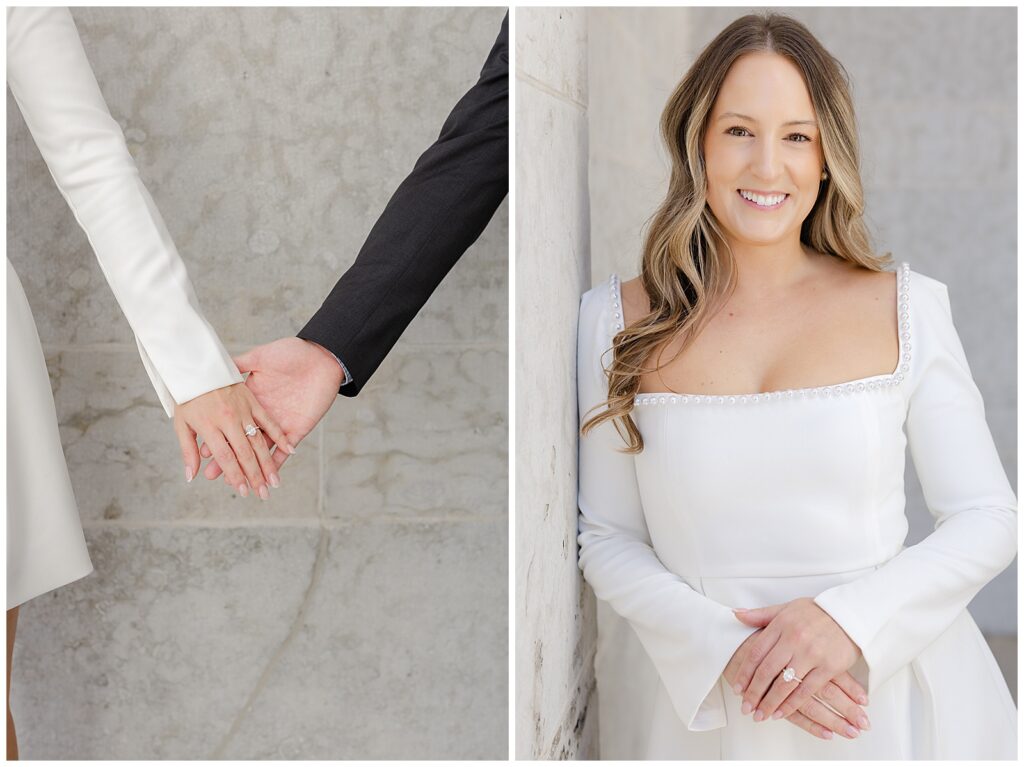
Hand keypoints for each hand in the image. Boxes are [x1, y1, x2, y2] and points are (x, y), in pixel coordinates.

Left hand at [173, 381, 293, 499]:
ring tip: (275, 481)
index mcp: (210, 426)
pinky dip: (280, 436)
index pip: (226, 458)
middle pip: (245, 453)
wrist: (197, 363)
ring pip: (259, 441)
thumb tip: (192, 476)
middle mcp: (229, 420)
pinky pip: (269, 421)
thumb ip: (189, 450)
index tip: (243, 492)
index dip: (235, 476)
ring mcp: (243, 410)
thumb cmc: (188, 394)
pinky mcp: (252, 400)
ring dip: (268, 463)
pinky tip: (290, 451)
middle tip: (263, 495)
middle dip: (255, 476)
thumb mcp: (182, 423)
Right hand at [200, 337, 342, 480]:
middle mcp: (263, 415)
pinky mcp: (297, 428)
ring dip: (249, 467)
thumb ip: (239, 365)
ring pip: (261, 450)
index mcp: (252, 399)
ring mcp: (280, 423)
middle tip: (212, 475)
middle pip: (243, 441)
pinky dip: (278, 461)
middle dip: (228, 460)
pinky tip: (268, 475)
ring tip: (234, 481)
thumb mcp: (260, 358)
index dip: (218, 437)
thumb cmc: (290, 352)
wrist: (320, 356)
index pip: (230, 423)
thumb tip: (216, 367)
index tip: (203, 452)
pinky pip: (286, 448)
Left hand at [731, 598, 862, 725]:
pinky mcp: (829, 667)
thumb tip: (736, 614)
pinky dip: (791, 704)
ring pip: (784, 684)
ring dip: (769, 703)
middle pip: (767, 671)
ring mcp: (811, 654)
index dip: (745, 673)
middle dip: (753, 693)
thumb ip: (760, 615)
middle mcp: (793, 639)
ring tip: (760, 716)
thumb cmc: (816, 611)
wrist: (850, 614)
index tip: (737, 688)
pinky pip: (806, 690)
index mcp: (780, 625)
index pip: (756, 652)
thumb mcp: (786, 608)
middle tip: (745, 708)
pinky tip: (781, 713)